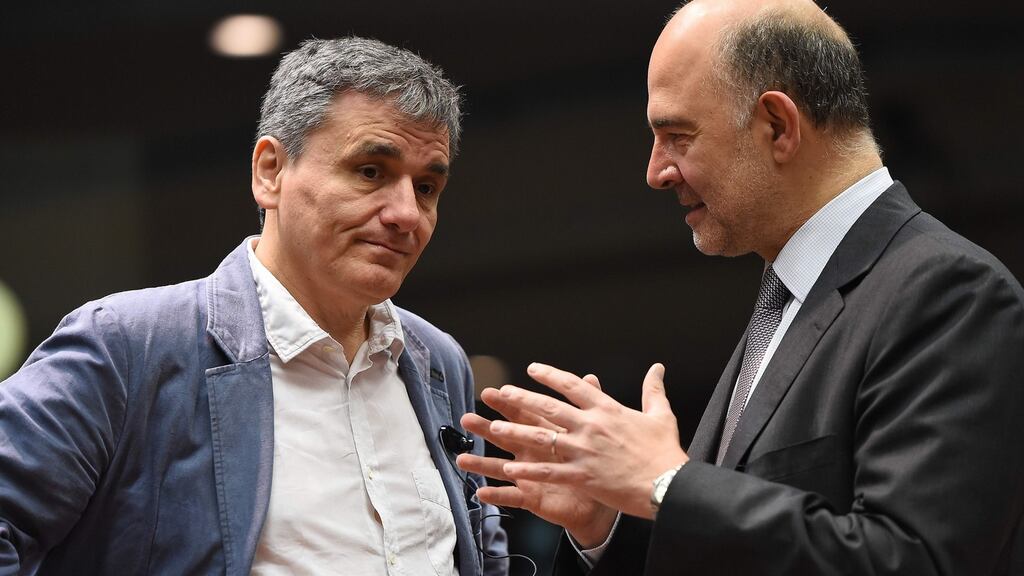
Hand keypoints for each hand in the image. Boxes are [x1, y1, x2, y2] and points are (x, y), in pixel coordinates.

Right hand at [457, 374, 618, 547]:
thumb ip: (586, 405)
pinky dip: (497, 495)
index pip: (522, 414)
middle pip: (504, 437)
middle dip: (485, 428)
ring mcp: (528, 475)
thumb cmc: (591, 462)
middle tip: (467, 419)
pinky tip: (481, 493)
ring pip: (500, 467)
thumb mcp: (589, 433)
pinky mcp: (532, 497)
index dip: (507, 404)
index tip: (490, 392)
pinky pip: (512, 497)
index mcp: (543, 434)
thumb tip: (590, 377)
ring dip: (481, 463)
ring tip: (462, 459)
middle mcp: (530, 453)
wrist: (599, 498)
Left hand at [488, 362, 687, 519]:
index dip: (551, 375)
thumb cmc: (664, 452)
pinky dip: (529, 470)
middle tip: (502, 393)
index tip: (532, 369)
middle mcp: (592, 426)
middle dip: (523, 399)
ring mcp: (585, 452)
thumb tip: (657, 368)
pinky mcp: (583, 476)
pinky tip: (510, 468)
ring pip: (543, 438)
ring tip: (495, 429)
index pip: (574, 386)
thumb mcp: (661, 415)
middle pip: (550, 408)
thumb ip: (653, 390)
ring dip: (517, 432)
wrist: (667, 485)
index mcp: (608, 409)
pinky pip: (549, 472)